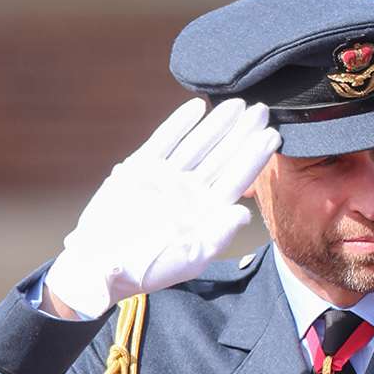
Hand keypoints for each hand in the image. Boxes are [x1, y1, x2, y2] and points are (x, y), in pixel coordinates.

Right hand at [44, 98, 280, 318]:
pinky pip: (165, 140)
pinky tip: (196, 108)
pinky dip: (179, 124)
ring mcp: (168, 178)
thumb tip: (244, 214)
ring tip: (236, 104)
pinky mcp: (142, 168)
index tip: (272, 136)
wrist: (100, 265)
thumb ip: (217, 236)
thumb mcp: (188, 258)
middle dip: (242, 133)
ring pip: (198, 144)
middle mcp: (191, 192)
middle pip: (222, 156)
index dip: (254, 157)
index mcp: (206, 212)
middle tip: (262, 109)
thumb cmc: (146, 269)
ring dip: (217, 124)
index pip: (237, 179)